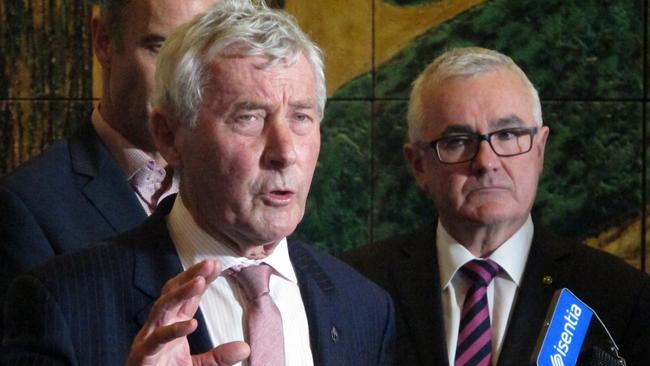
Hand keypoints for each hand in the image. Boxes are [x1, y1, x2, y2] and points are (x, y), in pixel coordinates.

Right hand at [125, 259, 249, 365]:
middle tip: (209, 264)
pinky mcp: (143, 354)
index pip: (188, 297)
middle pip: (173, 293)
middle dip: (190, 276)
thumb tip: (245, 348)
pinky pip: (158, 339)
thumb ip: (219, 357)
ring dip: (181, 293)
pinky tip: (191, 323)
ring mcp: (149, 338)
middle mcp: (160, 326)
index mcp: (172, 324)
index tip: (216, 265)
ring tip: (199, 282)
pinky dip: (174, 330)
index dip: (201, 279)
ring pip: (162, 307)